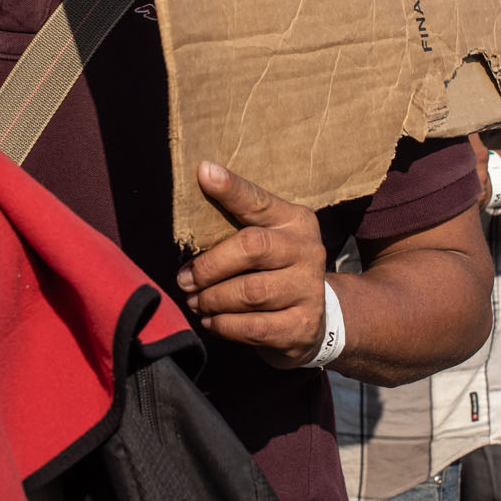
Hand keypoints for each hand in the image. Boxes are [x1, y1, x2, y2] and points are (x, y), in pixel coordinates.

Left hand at [175, 161, 328, 367]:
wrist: (314, 317)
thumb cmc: (273, 269)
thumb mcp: (263, 238)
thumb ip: (233, 225)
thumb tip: (191, 208)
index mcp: (294, 221)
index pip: (258, 201)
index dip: (231, 189)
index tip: (204, 173)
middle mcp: (307, 250)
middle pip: (252, 247)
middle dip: (209, 266)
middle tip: (185, 279)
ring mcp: (309, 289)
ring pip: (250, 292)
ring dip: (213, 299)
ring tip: (197, 302)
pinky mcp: (302, 325)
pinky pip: (254, 327)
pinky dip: (224, 325)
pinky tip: (213, 321)